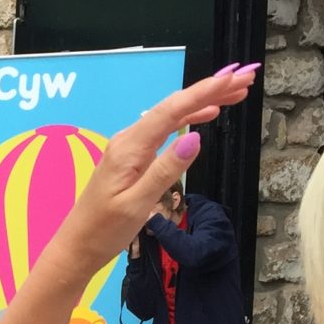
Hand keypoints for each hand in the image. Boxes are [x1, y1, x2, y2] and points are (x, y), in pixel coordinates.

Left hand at [45, 65, 257, 279]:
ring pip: (171, 116)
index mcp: (129, 149)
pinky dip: (188, 118)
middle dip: (211, 90)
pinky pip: (164, 130)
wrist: (77, 246)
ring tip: (236, 92)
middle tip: (246, 79)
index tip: (234, 78)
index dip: (205, 91)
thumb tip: (195, 138)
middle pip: (174, 107)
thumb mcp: (137, 205)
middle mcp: (128, 141)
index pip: (172, 111)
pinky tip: (207, 115)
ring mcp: (129, 148)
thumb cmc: (104, 231)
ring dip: (203, 101)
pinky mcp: (132, 158)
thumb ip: (165, 171)